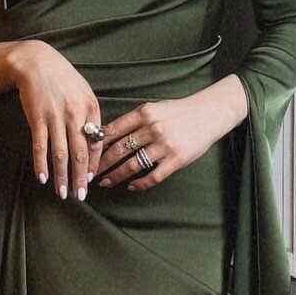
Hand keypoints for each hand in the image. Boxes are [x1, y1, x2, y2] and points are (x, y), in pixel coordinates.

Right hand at [5, 41, 104, 199]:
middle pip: (80, 153)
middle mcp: (75, 114)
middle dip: (79, 178)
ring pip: (60, 154)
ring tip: (62, 193)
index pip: (96, 143)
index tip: (90, 179)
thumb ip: (91, 116)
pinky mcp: (37, 118)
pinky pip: (40, 146)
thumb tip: (95, 142)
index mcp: (91, 108)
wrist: (36, 62)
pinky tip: (43, 177)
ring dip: (61, 176)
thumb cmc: (63, 79)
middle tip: (80, 195)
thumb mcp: (84, 93)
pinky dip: (41, 163)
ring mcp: (55, 117)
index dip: (93, 164)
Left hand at [96, 77, 246, 193]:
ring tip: (105, 182)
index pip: (113, 129)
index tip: (86, 153)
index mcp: (144, 113)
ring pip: (132, 164)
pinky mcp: (176, 160)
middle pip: (119, 149)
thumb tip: (108, 134)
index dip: (97, 144)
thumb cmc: (179, 111)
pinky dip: (139, 183)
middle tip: (89, 172)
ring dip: (115, 175)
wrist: (209, 114)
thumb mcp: (155, 108)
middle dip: (101, 163)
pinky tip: (131, 186)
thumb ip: (135, 120)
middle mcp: (152, 128)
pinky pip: (153, 176)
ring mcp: (164, 145)